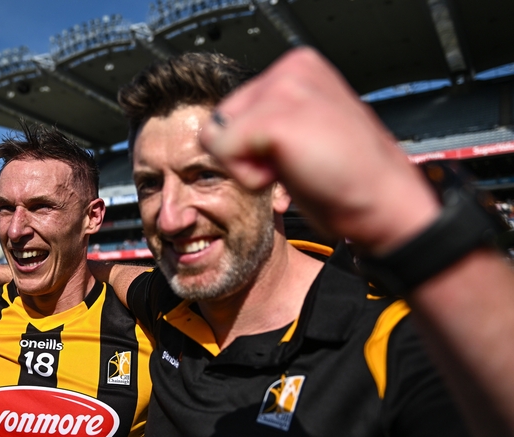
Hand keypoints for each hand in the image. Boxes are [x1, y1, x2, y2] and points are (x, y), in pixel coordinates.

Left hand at [199, 47, 439, 253]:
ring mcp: (284, 88)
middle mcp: (291, 67)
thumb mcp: (307, 127)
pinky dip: (250, 178)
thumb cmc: (348, 176)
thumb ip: (271, 113)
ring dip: (249, 166)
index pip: (232, 108)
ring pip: (217, 137)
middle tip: (300, 162)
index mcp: (300, 66)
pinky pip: (223, 153)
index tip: (302, 151)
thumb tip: (225, 127)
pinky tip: (292, 173)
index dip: (255, 144)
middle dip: (248, 153)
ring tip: (298, 166)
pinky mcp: (275, 117)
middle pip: (218, 120)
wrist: (385, 204)